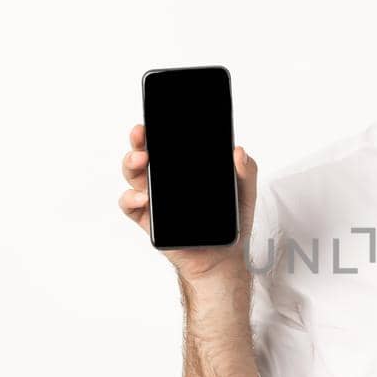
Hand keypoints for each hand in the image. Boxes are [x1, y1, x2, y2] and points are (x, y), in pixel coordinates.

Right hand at [118, 123, 258, 283]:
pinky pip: (130, 205)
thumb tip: (239, 151)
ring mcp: (154, 200)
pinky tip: (144, 197)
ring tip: (142, 160)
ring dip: (131, 163)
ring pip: (133, 175)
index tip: (156, 117)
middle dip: (138, 140)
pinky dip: (131, 198)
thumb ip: (246, 172)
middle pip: (145, 154)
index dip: (158, 129)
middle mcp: (166, 181)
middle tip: (141, 133)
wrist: (223, 259)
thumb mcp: (244, 195)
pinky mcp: (148, 220)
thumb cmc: (230, 225)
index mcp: (185, 170)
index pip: (168, 144)